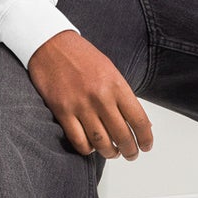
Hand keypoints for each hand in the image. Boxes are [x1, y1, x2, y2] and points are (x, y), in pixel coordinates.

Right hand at [27, 31, 153, 160]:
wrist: (51, 43)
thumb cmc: (81, 55)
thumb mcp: (110, 70)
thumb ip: (123, 94)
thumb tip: (138, 121)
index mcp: (116, 84)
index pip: (139, 120)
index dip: (146, 138)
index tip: (146, 145)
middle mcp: (100, 96)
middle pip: (122, 136)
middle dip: (130, 150)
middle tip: (131, 154)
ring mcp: (80, 105)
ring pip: (101, 142)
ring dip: (110, 153)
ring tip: (112, 153)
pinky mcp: (62, 111)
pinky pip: (78, 141)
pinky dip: (87, 149)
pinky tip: (91, 147)